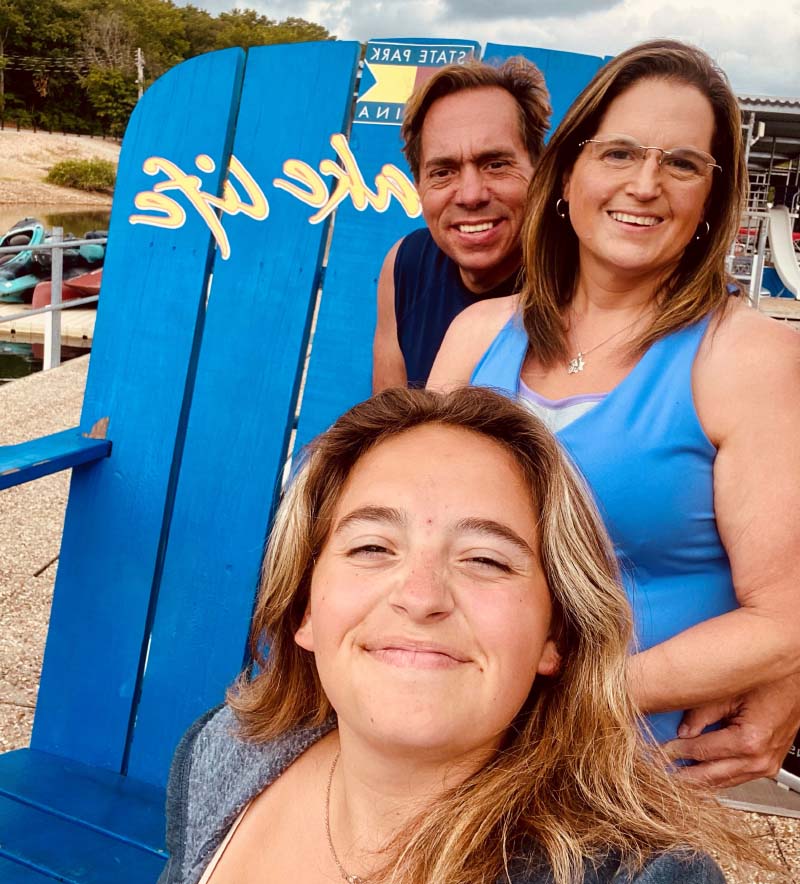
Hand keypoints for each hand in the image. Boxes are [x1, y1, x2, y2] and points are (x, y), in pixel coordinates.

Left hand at [662, 674, 799, 787]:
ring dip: (699, 781)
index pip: (701, 752)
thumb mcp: (729, 691)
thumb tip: (681, 730)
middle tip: (660, 773)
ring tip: (675, 777)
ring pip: (724, 782)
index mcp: (749, 741)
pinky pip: (737, 777)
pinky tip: (700, 774)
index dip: (676, 752)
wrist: (797, 681)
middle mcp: (760, 759)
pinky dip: (717, 777)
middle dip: (684, 775)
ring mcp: (767, 765)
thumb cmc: (771, 679)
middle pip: (712, 776)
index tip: (658, 752)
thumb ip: (701, 712)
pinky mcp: (769, 764)